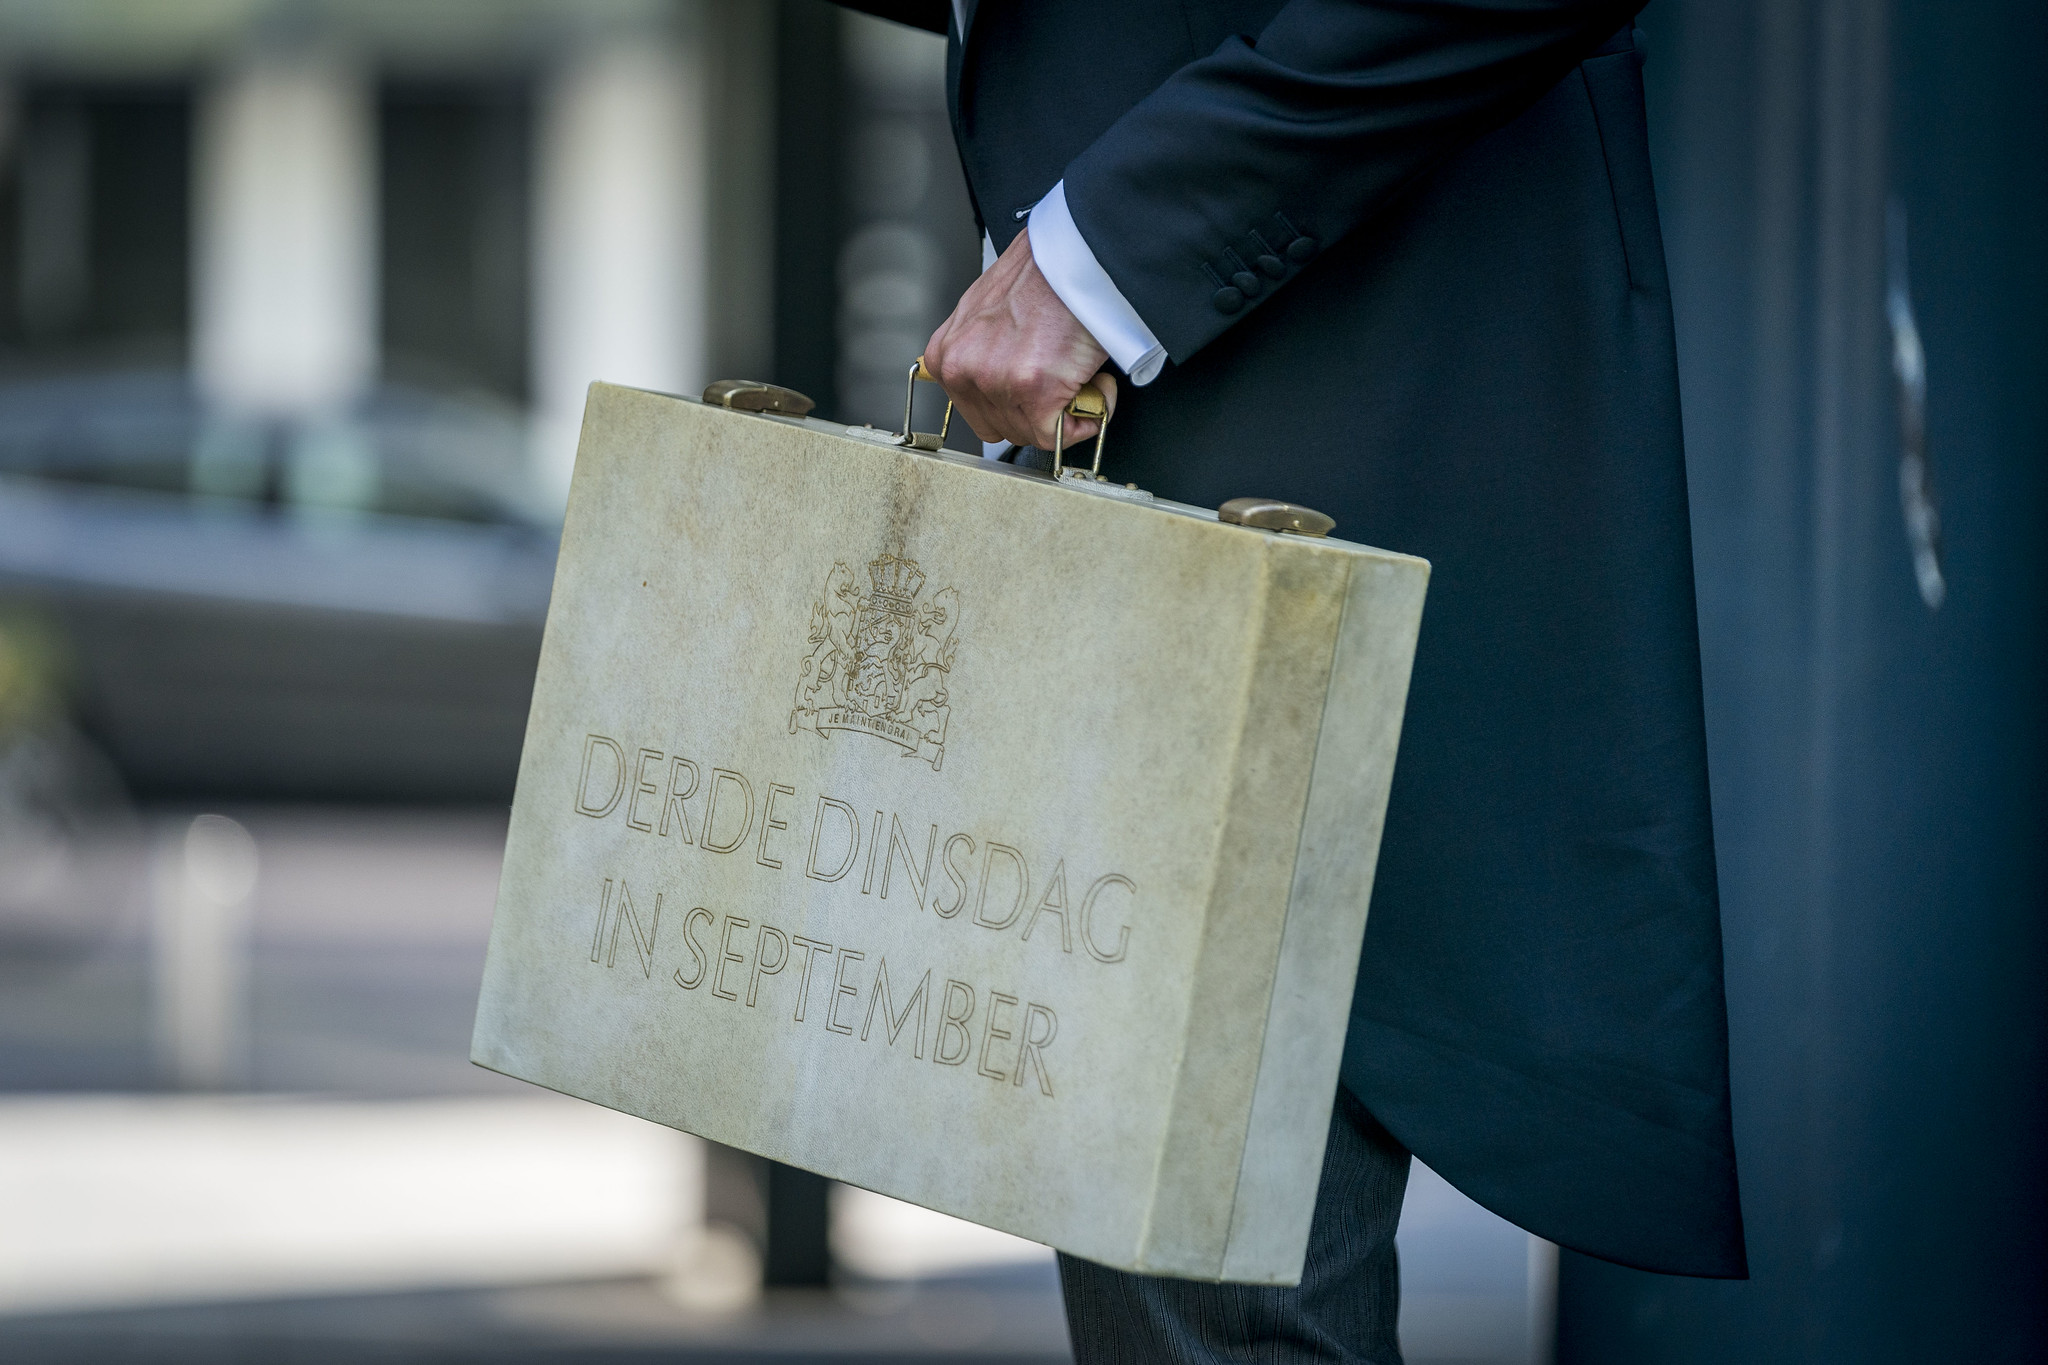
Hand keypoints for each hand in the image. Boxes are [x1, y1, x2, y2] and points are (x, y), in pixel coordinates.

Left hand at [923, 229, 1116, 449]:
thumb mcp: (984, 314)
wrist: (1074, 255)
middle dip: (1039, 412)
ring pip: (1032, 432)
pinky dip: (1086, 418)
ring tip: (1078, 372)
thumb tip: (1001, 383)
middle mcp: (963, 370)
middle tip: (1062, 379)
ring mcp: (995, 382)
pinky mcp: (1033, 390)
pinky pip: (1061, 434)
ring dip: (1066, 411)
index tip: (1037, 394)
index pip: (977, 413)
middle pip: (1003, 428)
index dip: (1015, 407)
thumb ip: (982, 353)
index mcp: (947, 355)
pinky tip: (1093, 384)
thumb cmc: (1041, 275)